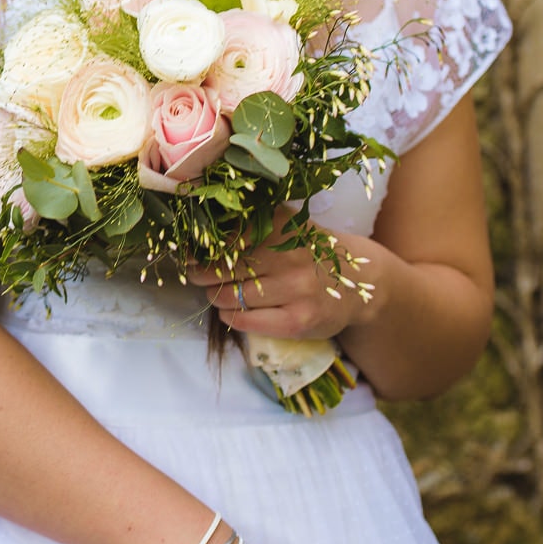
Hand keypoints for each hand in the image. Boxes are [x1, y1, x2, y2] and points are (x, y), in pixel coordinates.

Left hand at [188, 210, 377, 342]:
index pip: (225, 236)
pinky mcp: (298, 320)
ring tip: (216, 293)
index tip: (185, 252)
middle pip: (222, 267)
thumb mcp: (286, 225)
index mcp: (281, 224)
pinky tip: (229, 312)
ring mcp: (295, 288)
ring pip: (230, 296)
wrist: (357, 282)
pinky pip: (246, 320)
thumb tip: (197, 229)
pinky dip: (229, 317)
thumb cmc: (307, 250)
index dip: (199, 247)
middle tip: (195, 274)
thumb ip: (250, 222)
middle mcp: (289, 254)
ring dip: (214, 297)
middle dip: (200, 273)